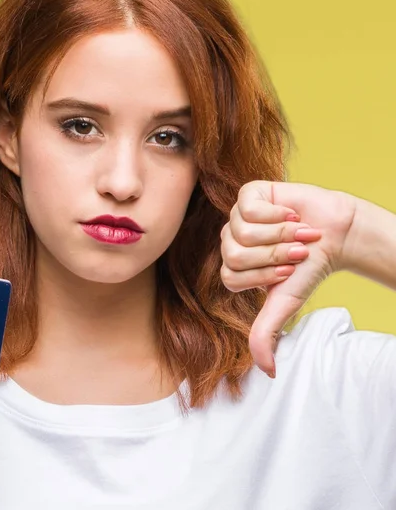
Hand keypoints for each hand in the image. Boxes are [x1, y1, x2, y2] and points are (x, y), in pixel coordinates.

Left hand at [220, 180, 356, 377]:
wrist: (335, 234)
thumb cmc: (308, 267)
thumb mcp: (285, 302)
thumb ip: (266, 334)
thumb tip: (267, 372)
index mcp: (232, 265)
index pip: (231, 276)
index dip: (264, 275)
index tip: (288, 271)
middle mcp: (230, 240)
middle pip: (236, 255)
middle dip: (274, 256)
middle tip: (296, 251)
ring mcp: (236, 216)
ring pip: (245, 232)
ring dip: (281, 235)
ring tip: (298, 232)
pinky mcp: (248, 193)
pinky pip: (250, 209)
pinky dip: (279, 215)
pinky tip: (291, 213)